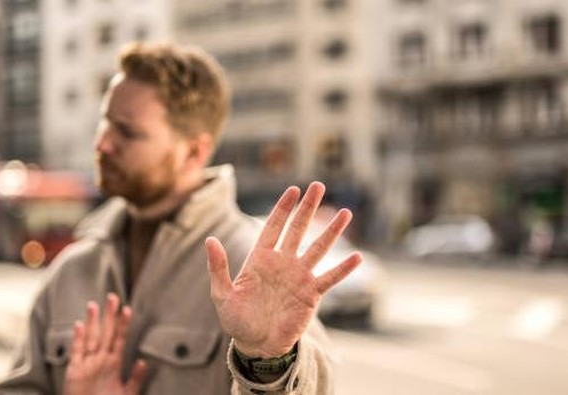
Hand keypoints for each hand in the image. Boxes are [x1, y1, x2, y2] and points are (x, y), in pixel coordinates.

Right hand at [64, 293, 146, 394]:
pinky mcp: (75, 371)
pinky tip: (79, 325)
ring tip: (94, 305)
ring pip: (91, 338)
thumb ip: (135, 379)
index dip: (123, 324)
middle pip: (106, 333)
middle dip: (109, 316)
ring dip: (93, 322)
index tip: (127, 308)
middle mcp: (101, 360)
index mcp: (114, 364)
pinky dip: (78, 339)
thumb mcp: (126, 393)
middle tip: (112, 297)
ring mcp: (87, 364)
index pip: (120, 339)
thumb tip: (144, 362)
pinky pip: (77, 352)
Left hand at [205, 182, 361, 357]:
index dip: (283, 208)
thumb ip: (218, 267)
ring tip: (345, 213)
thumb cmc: (237, 319)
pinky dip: (343, 269)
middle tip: (318, 186)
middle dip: (308, 208)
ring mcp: (299, 277)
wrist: (256, 345)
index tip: (293, 189)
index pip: (274, 226)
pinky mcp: (311, 294)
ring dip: (332, 231)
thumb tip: (210, 240)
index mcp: (261, 258)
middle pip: (298, 229)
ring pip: (318, 248)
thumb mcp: (222, 294)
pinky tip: (357, 257)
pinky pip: (329, 278)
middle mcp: (283, 263)